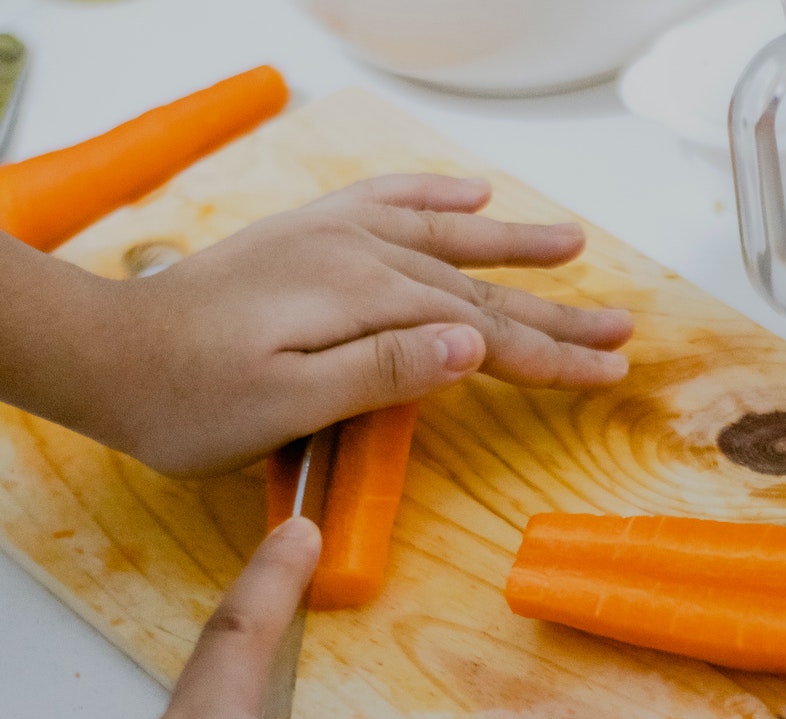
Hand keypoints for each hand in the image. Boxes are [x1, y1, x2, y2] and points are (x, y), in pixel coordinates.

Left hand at [19, 173, 633, 474]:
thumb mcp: (286, 406)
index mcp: (364, 302)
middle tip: (620, 330)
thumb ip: (381, 371)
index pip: (482, 336)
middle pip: (479, 288)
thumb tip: (470, 345)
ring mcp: (333, 239)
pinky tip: (469, 193)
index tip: (610, 371)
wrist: (113, 355)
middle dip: (555, 313)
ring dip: (513, 244)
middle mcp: (359, 256)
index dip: (551, 357)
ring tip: (572, 244)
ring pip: (445, 240)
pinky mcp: (310, 238)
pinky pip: (386, 203)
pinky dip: (433, 198)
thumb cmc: (193, 401)